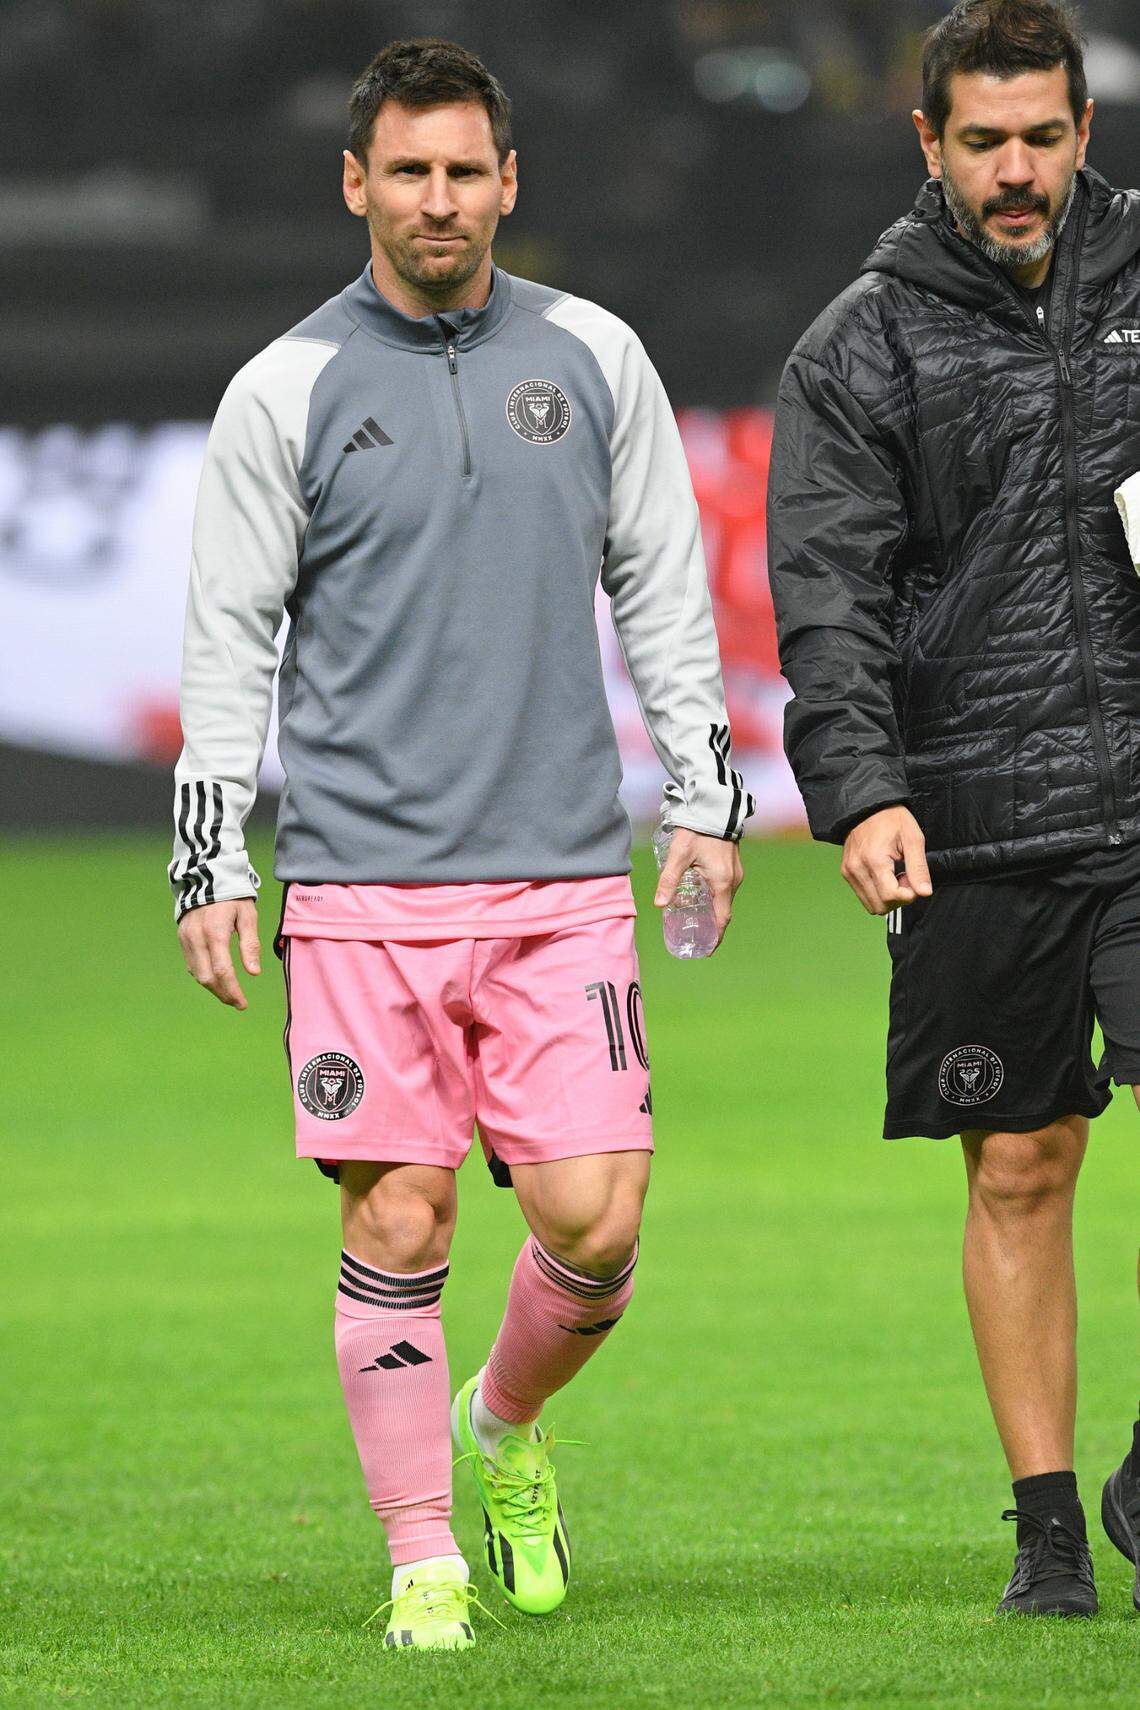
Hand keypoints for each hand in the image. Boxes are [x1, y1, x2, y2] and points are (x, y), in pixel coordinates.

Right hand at [177, 898, 260, 1008]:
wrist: (207, 878)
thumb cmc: (233, 897)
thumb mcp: (248, 916)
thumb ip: (250, 945)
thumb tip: (254, 973)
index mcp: (215, 932)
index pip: (222, 971)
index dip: (232, 991)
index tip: (243, 1004)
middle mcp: (197, 938)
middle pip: (207, 978)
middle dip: (223, 994)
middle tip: (237, 1002)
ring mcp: (186, 938)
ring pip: (197, 974)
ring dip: (213, 988)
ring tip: (229, 994)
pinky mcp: (182, 938)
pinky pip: (191, 964)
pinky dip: (204, 976)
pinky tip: (216, 979)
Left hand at [654, 827, 742, 949]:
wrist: (713, 807)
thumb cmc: (697, 830)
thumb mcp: (678, 855)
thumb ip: (668, 880)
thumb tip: (659, 905)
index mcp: (723, 882)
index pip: (722, 918)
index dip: (716, 936)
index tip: (708, 950)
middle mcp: (734, 880)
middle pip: (724, 910)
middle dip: (712, 926)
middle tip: (697, 937)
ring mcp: (736, 872)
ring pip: (725, 899)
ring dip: (714, 911)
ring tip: (697, 920)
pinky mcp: (733, 864)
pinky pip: (726, 888)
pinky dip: (716, 898)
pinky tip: (702, 897)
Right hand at [841, 806, 931, 915]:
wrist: (868, 807)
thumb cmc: (892, 818)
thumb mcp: (913, 838)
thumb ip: (919, 868)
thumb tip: (924, 892)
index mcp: (874, 860)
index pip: (891, 897)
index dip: (908, 895)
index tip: (914, 880)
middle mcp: (857, 869)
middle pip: (880, 907)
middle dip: (898, 898)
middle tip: (905, 878)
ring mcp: (849, 872)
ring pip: (871, 905)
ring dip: (887, 898)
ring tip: (894, 876)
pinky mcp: (846, 872)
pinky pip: (864, 896)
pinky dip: (877, 892)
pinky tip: (884, 875)